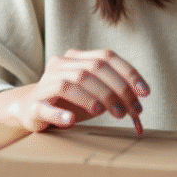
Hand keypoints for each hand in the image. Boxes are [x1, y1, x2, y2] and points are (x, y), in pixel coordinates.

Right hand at [0, 49, 148, 152]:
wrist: (30, 110)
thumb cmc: (69, 102)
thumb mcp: (94, 95)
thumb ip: (115, 95)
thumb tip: (139, 108)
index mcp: (77, 58)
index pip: (106, 57)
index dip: (128, 73)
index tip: (145, 93)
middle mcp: (61, 65)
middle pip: (93, 69)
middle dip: (117, 90)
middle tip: (130, 111)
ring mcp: (46, 83)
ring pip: (72, 82)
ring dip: (94, 98)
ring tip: (108, 113)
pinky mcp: (34, 104)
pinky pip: (46, 106)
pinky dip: (60, 113)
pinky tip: (71, 120)